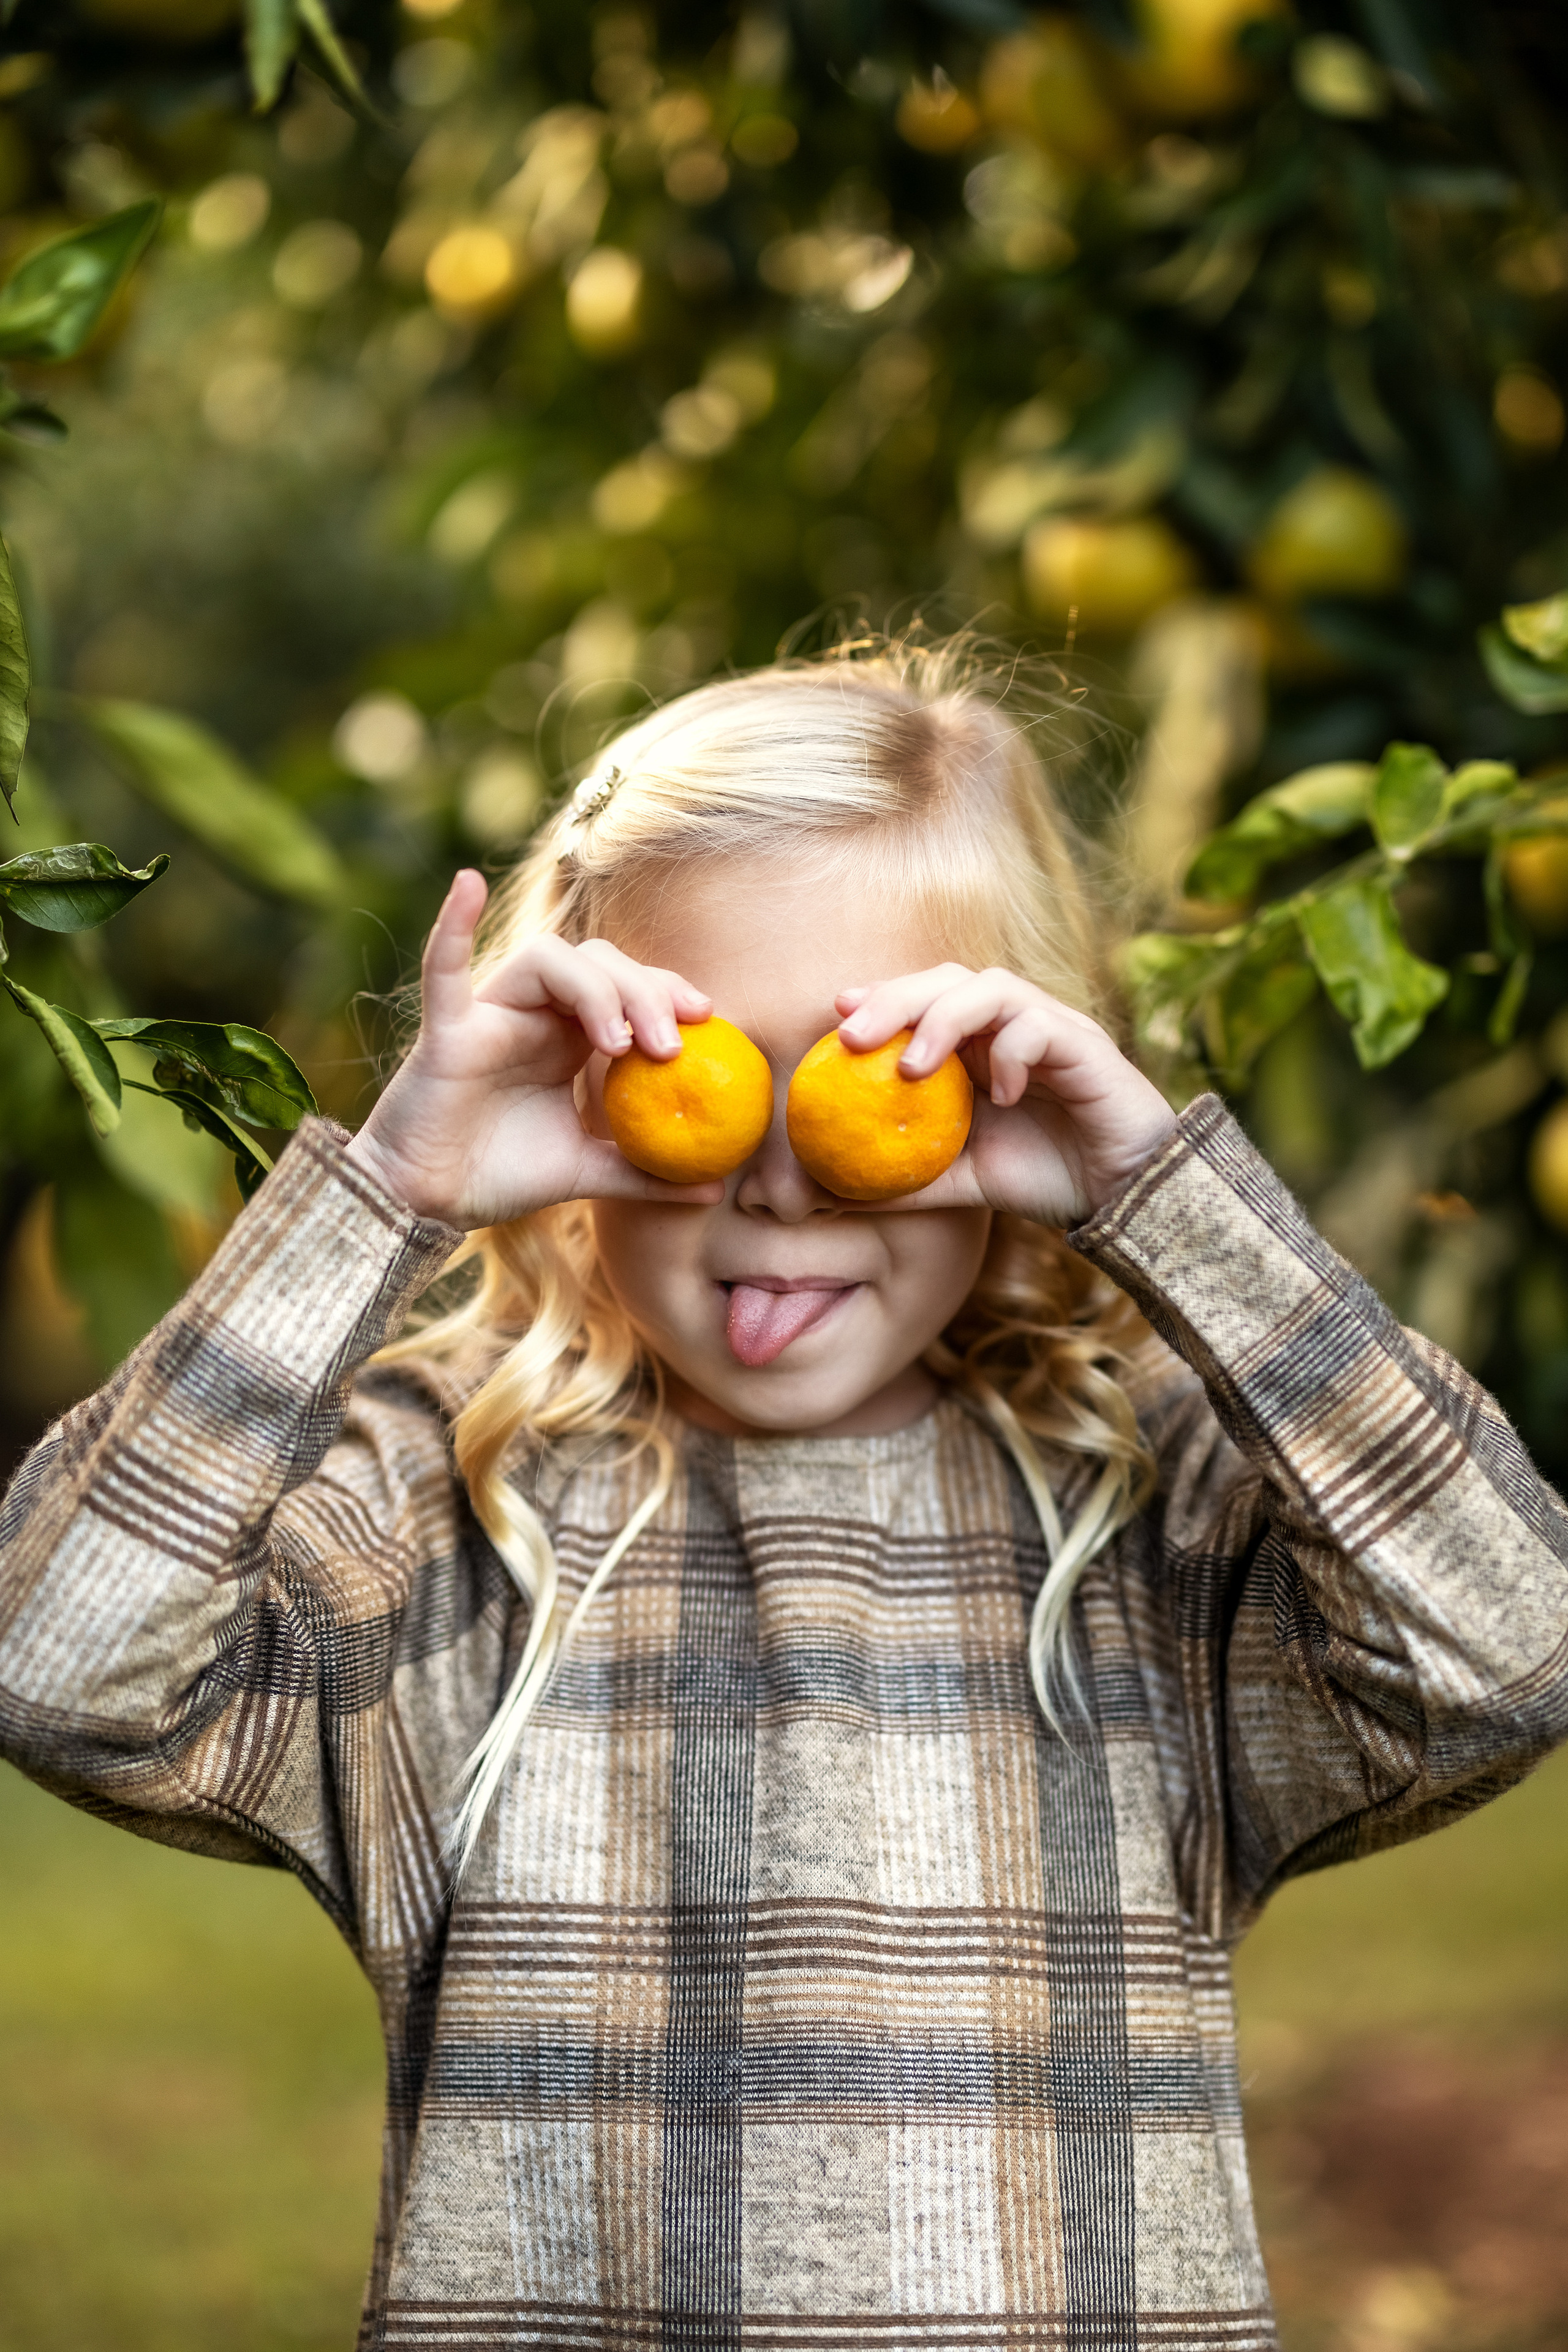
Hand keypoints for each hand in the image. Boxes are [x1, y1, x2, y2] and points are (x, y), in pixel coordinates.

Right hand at [346, 871, 724, 1228]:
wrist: (429, 1204)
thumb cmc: (498, 1176)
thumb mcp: (586, 1173)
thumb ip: (644, 1174)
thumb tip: (712, 1189)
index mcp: (566, 1036)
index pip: (626, 985)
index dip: (667, 990)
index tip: (707, 1018)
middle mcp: (533, 1014)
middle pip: (599, 963)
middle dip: (645, 992)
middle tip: (672, 1047)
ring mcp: (489, 1015)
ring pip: (547, 958)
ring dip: (595, 988)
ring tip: (620, 1043)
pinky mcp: (447, 1030)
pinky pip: (444, 969)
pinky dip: (452, 924)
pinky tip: (468, 886)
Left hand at [834, 964, 1177, 1225]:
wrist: (1123, 1197)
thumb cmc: (1044, 1178)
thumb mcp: (959, 1181)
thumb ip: (903, 1179)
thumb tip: (827, 1195)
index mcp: (979, 1043)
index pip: (925, 997)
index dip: (882, 996)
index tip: (837, 1017)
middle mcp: (1012, 1024)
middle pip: (948, 979)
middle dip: (896, 998)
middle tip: (852, 1036)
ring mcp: (1051, 1029)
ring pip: (992, 988)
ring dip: (944, 1019)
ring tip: (913, 1067)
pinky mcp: (1086, 1047)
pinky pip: (1040, 1027)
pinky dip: (1010, 1054)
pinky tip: (1000, 1096)